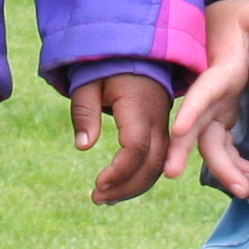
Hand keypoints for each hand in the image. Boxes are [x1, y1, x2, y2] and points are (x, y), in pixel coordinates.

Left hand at [74, 72, 171, 204]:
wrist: (134, 49)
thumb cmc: (106, 65)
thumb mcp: (88, 83)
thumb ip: (85, 113)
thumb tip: (83, 146)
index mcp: (139, 106)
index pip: (136, 148)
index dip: (119, 171)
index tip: (98, 184)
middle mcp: (158, 118)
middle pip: (152, 163)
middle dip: (126, 187)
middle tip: (97, 198)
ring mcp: (165, 124)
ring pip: (159, 165)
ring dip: (134, 186)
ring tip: (105, 198)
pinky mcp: (163, 128)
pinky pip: (159, 158)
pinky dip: (142, 176)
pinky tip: (120, 186)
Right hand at [166, 0, 248, 196]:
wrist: (226, 19)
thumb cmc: (239, 16)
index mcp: (217, 69)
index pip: (202, 91)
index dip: (190, 109)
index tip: (179, 129)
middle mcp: (211, 93)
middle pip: (197, 127)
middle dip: (186, 152)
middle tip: (174, 176)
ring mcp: (215, 106)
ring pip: (210, 143)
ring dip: (223, 168)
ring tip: (244, 191)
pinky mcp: (223, 112)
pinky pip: (223, 143)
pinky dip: (233, 162)